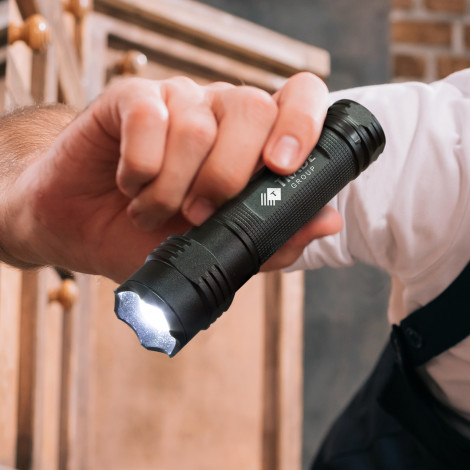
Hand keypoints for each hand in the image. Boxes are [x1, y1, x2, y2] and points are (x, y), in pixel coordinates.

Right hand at [4, 73, 341, 281]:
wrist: (84, 228)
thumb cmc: (153, 237)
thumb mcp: (217, 251)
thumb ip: (272, 238)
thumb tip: (329, 221)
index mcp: (251, 141)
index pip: (299, 98)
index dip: (303, 124)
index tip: (284, 167)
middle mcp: (220, 111)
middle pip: (252, 110)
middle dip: (225, 178)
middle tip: (195, 215)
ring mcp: (177, 99)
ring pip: (197, 127)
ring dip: (172, 189)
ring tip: (151, 210)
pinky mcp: (133, 97)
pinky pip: (149, 120)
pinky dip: (140, 170)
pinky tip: (131, 185)